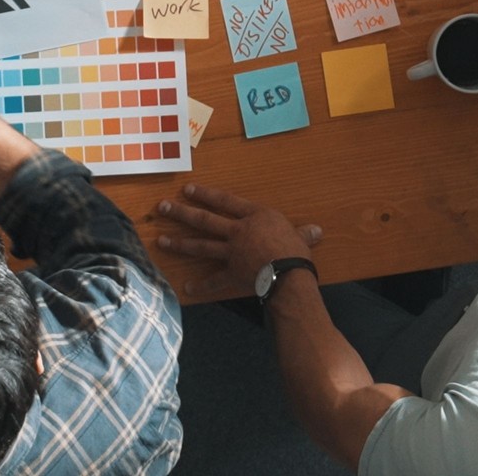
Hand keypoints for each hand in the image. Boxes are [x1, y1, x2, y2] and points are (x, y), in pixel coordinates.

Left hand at [156, 184, 321, 299]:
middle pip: (204, 220)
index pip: (225, 201)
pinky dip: (201, 285)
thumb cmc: (296, 250)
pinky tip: (187, 288)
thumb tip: (316, 231)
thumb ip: (302, 233)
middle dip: (181, 213)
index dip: (205, 194)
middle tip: (162, 207)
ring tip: (161, 240)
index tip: (187, 189)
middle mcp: (238, 230)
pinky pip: (214, 280)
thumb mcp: (300, 237)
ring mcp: (232, 251)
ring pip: (201, 245)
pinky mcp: (231, 272)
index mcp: (254, 216)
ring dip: (180, 242)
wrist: (289, 273)